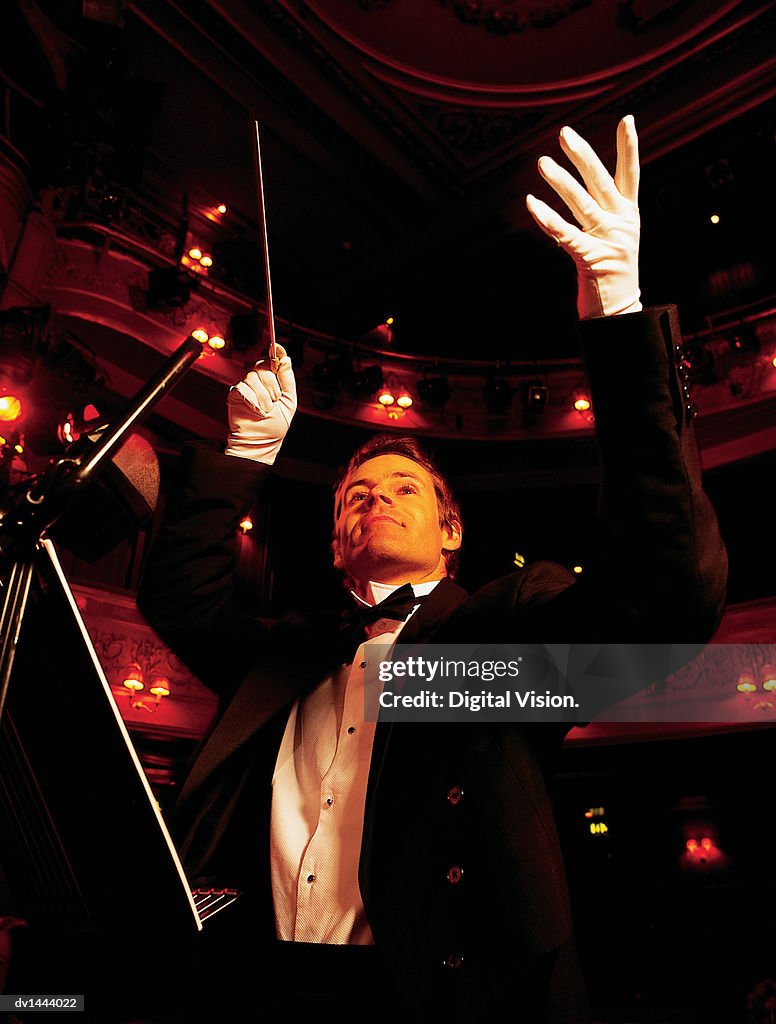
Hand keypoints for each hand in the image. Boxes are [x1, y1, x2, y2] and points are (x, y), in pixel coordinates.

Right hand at [225, 344, 296, 463]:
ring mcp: (246, 385)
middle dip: (272, 384)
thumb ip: (287, 379)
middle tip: (274, 400)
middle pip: (263, 365)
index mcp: (273, 381)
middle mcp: (259, 380)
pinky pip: (243, 386)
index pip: (273, 360)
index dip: (275, 351)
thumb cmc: (275, 425)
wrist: (261, 440)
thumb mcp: (289, 400)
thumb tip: (286, 358)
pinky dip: (253, 399)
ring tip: (266, 409)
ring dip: (263, 395)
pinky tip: (255, 409)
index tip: (276, 347)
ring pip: (253, 376)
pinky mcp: (236, 393)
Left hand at [526, 115, 640, 319]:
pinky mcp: (592, 259)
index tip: (627, 119)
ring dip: (560, 181)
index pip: (630, 174)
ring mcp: (609, 241)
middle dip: (583, 156)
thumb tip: (580, 187)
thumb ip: (602, 212)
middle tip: (564, 133)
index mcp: (629, 215)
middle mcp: (622, 223)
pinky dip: (547, 218)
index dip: (629, 147)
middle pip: (602, 181)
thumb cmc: (611, 273)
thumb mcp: (613, 238)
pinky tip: (532, 203)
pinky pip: (565, 234)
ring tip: (542, 162)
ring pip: (582, 203)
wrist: (619, 313)